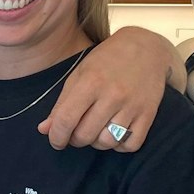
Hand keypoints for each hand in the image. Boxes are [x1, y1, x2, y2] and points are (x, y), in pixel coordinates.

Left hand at [40, 27, 176, 151]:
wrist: (147, 47)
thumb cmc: (108, 60)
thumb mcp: (80, 74)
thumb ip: (61, 104)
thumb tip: (44, 130)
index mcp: (91, 82)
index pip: (66, 120)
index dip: (56, 137)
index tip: (56, 140)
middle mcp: (112, 95)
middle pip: (85, 135)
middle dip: (76, 139)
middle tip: (77, 131)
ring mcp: (132, 106)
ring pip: (107, 142)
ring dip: (97, 142)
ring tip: (96, 129)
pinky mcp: (148, 114)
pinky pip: (130, 145)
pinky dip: (119, 146)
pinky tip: (115, 133)